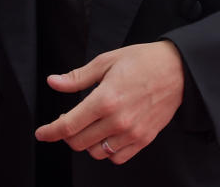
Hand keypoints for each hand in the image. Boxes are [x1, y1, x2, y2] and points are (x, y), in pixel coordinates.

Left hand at [34, 40, 183, 164]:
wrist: (177, 70)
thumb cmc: (142, 61)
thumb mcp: (106, 61)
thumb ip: (77, 77)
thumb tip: (53, 82)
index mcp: (105, 99)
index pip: (68, 125)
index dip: (50, 131)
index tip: (41, 133)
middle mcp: (118, 120)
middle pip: (78, 142)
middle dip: (66, 134)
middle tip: (68, 120)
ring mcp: (132, 133)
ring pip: (96, 152)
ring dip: (86, 142)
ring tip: (89, 126)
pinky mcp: (144, 139)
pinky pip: (117, 157)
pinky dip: (106, 151)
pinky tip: (106, 135)